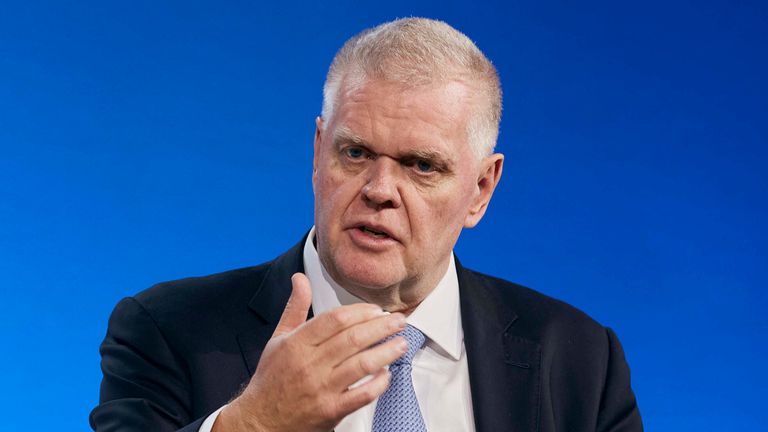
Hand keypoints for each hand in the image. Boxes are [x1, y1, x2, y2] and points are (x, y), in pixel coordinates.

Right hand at [213, 272, 406, 431]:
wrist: (260, 421)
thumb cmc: (272, 378)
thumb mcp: (278, 338)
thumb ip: (295, 307)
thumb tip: (300, 278)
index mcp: (297, 344)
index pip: (334, 319)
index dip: (360, 312)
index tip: (377, 310)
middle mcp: (309, 365)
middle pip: (352, 339)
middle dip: (381, 327)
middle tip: (399, 322)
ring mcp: (321, 389)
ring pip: (361, 365)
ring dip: (386, 352)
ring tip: (401, 344)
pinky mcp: (330, 412)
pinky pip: (361, 395)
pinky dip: (378, 384)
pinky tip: (387, 374)